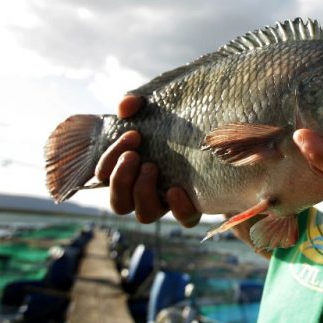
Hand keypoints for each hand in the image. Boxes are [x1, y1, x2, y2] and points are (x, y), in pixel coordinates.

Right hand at [94, 95, 200, 226]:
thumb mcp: (155, 107)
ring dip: (142, 193)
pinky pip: (185, 219)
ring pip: (145, 215)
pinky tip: (177, 190)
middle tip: (134, 156)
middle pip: (119, 204)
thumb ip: (135, 103)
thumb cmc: (175, 119)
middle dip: (120, 179)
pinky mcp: (195, 203)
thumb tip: (126, 106)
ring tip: (152, 167)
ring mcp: (168, 200)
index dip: (109, 161)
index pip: (104, 177)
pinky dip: (179, 209)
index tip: (131, 135)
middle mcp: (145, 190)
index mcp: (128, 170)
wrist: (218, 129)